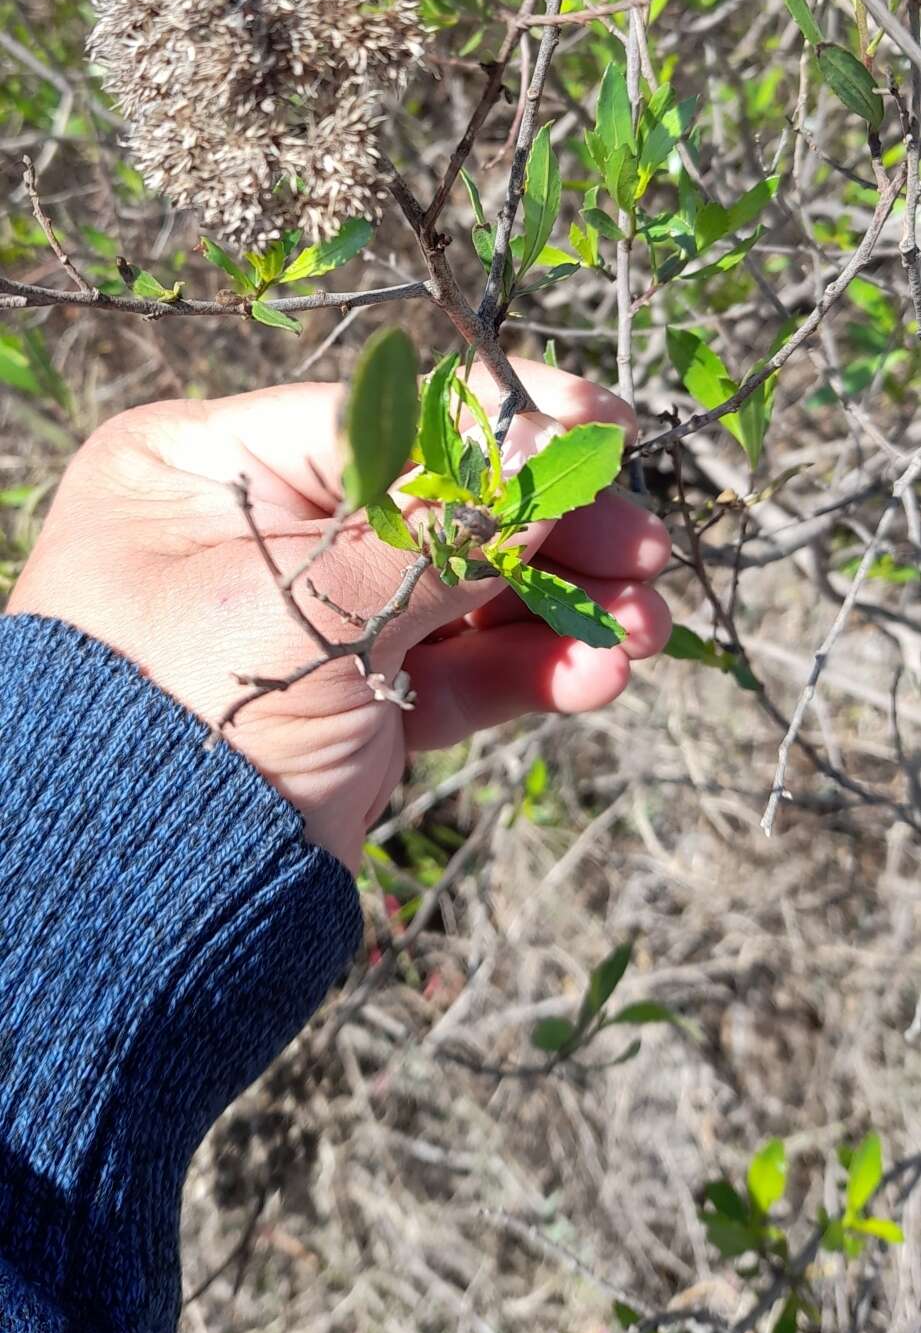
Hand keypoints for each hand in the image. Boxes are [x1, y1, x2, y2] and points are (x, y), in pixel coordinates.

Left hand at [9, 356, 669, 870]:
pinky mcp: (349, 703)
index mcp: (205, 468)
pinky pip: (453, 669)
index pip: (379, 417)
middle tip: (644, 542)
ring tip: (645, 626)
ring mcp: (307, 621)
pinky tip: (597, 674)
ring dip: (559, 606)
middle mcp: (252, 532)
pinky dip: (525, 669)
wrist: (131, 915)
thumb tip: (554, 442)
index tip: (602, 424)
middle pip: (434, 501)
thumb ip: (442, 525)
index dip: (498, 421)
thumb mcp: (314, 603)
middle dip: (547, 526)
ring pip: (458, 590)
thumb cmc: (182, 717)